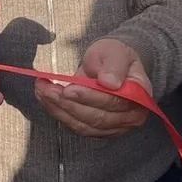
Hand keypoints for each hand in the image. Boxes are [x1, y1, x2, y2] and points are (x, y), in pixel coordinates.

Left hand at [36, 38, 150, 138]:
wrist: (109, 65)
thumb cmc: (114, 57)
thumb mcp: (115, 51)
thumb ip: (114, 64)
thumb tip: (110, 82)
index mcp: (139, 95)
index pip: (115, 102)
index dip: (90, 97)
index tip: (69, 89)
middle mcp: (131, 116)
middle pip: (98, 118)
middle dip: (69, 105)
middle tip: (47, 89)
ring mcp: (115, 127)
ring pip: (84, 125)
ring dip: (59, 110)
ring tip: (42, 91)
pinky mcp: (98, 130)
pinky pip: (77, 127)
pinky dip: (59, 114)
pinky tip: (46, 99)